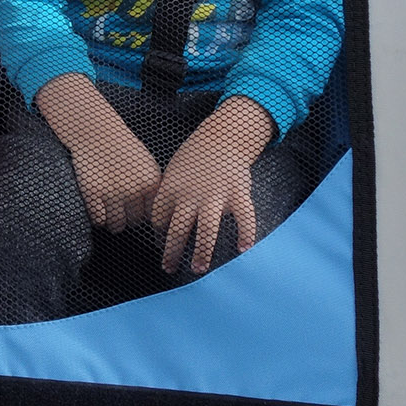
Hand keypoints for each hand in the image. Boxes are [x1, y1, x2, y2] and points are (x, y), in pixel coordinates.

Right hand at [35, 72, 160, 230]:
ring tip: (108, 206)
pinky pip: (99, 220)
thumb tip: (155, 216)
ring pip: (117, 226)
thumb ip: (152, 188)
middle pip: (135, 222)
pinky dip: (97, 216)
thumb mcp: (147, 165)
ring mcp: (113, 192)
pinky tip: (97, 204)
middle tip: (119, 203)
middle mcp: (134, 189)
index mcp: (151, 182)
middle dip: (127, 216)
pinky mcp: (92, 193)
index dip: (143, 213)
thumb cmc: (122, 149)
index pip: (152, 215)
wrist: (96, 132)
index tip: (136, 208)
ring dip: (112, 219)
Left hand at [151, 96, 275, 274]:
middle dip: (173, 251)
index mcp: (172, 189)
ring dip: (202, 251)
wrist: (221, 137)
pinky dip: (246, 232)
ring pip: (207, 228)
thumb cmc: (194, 158)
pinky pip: (244, 216)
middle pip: (179, 228)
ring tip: (199, 268)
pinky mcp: (238, 193)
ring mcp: (216, 195)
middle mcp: (192, 195)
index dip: (159, 233)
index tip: (162, 244)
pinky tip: (244, 249)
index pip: (159, 218)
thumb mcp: (171, 172)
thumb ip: (166, 197)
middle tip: (170, 268)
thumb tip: (159, 223)